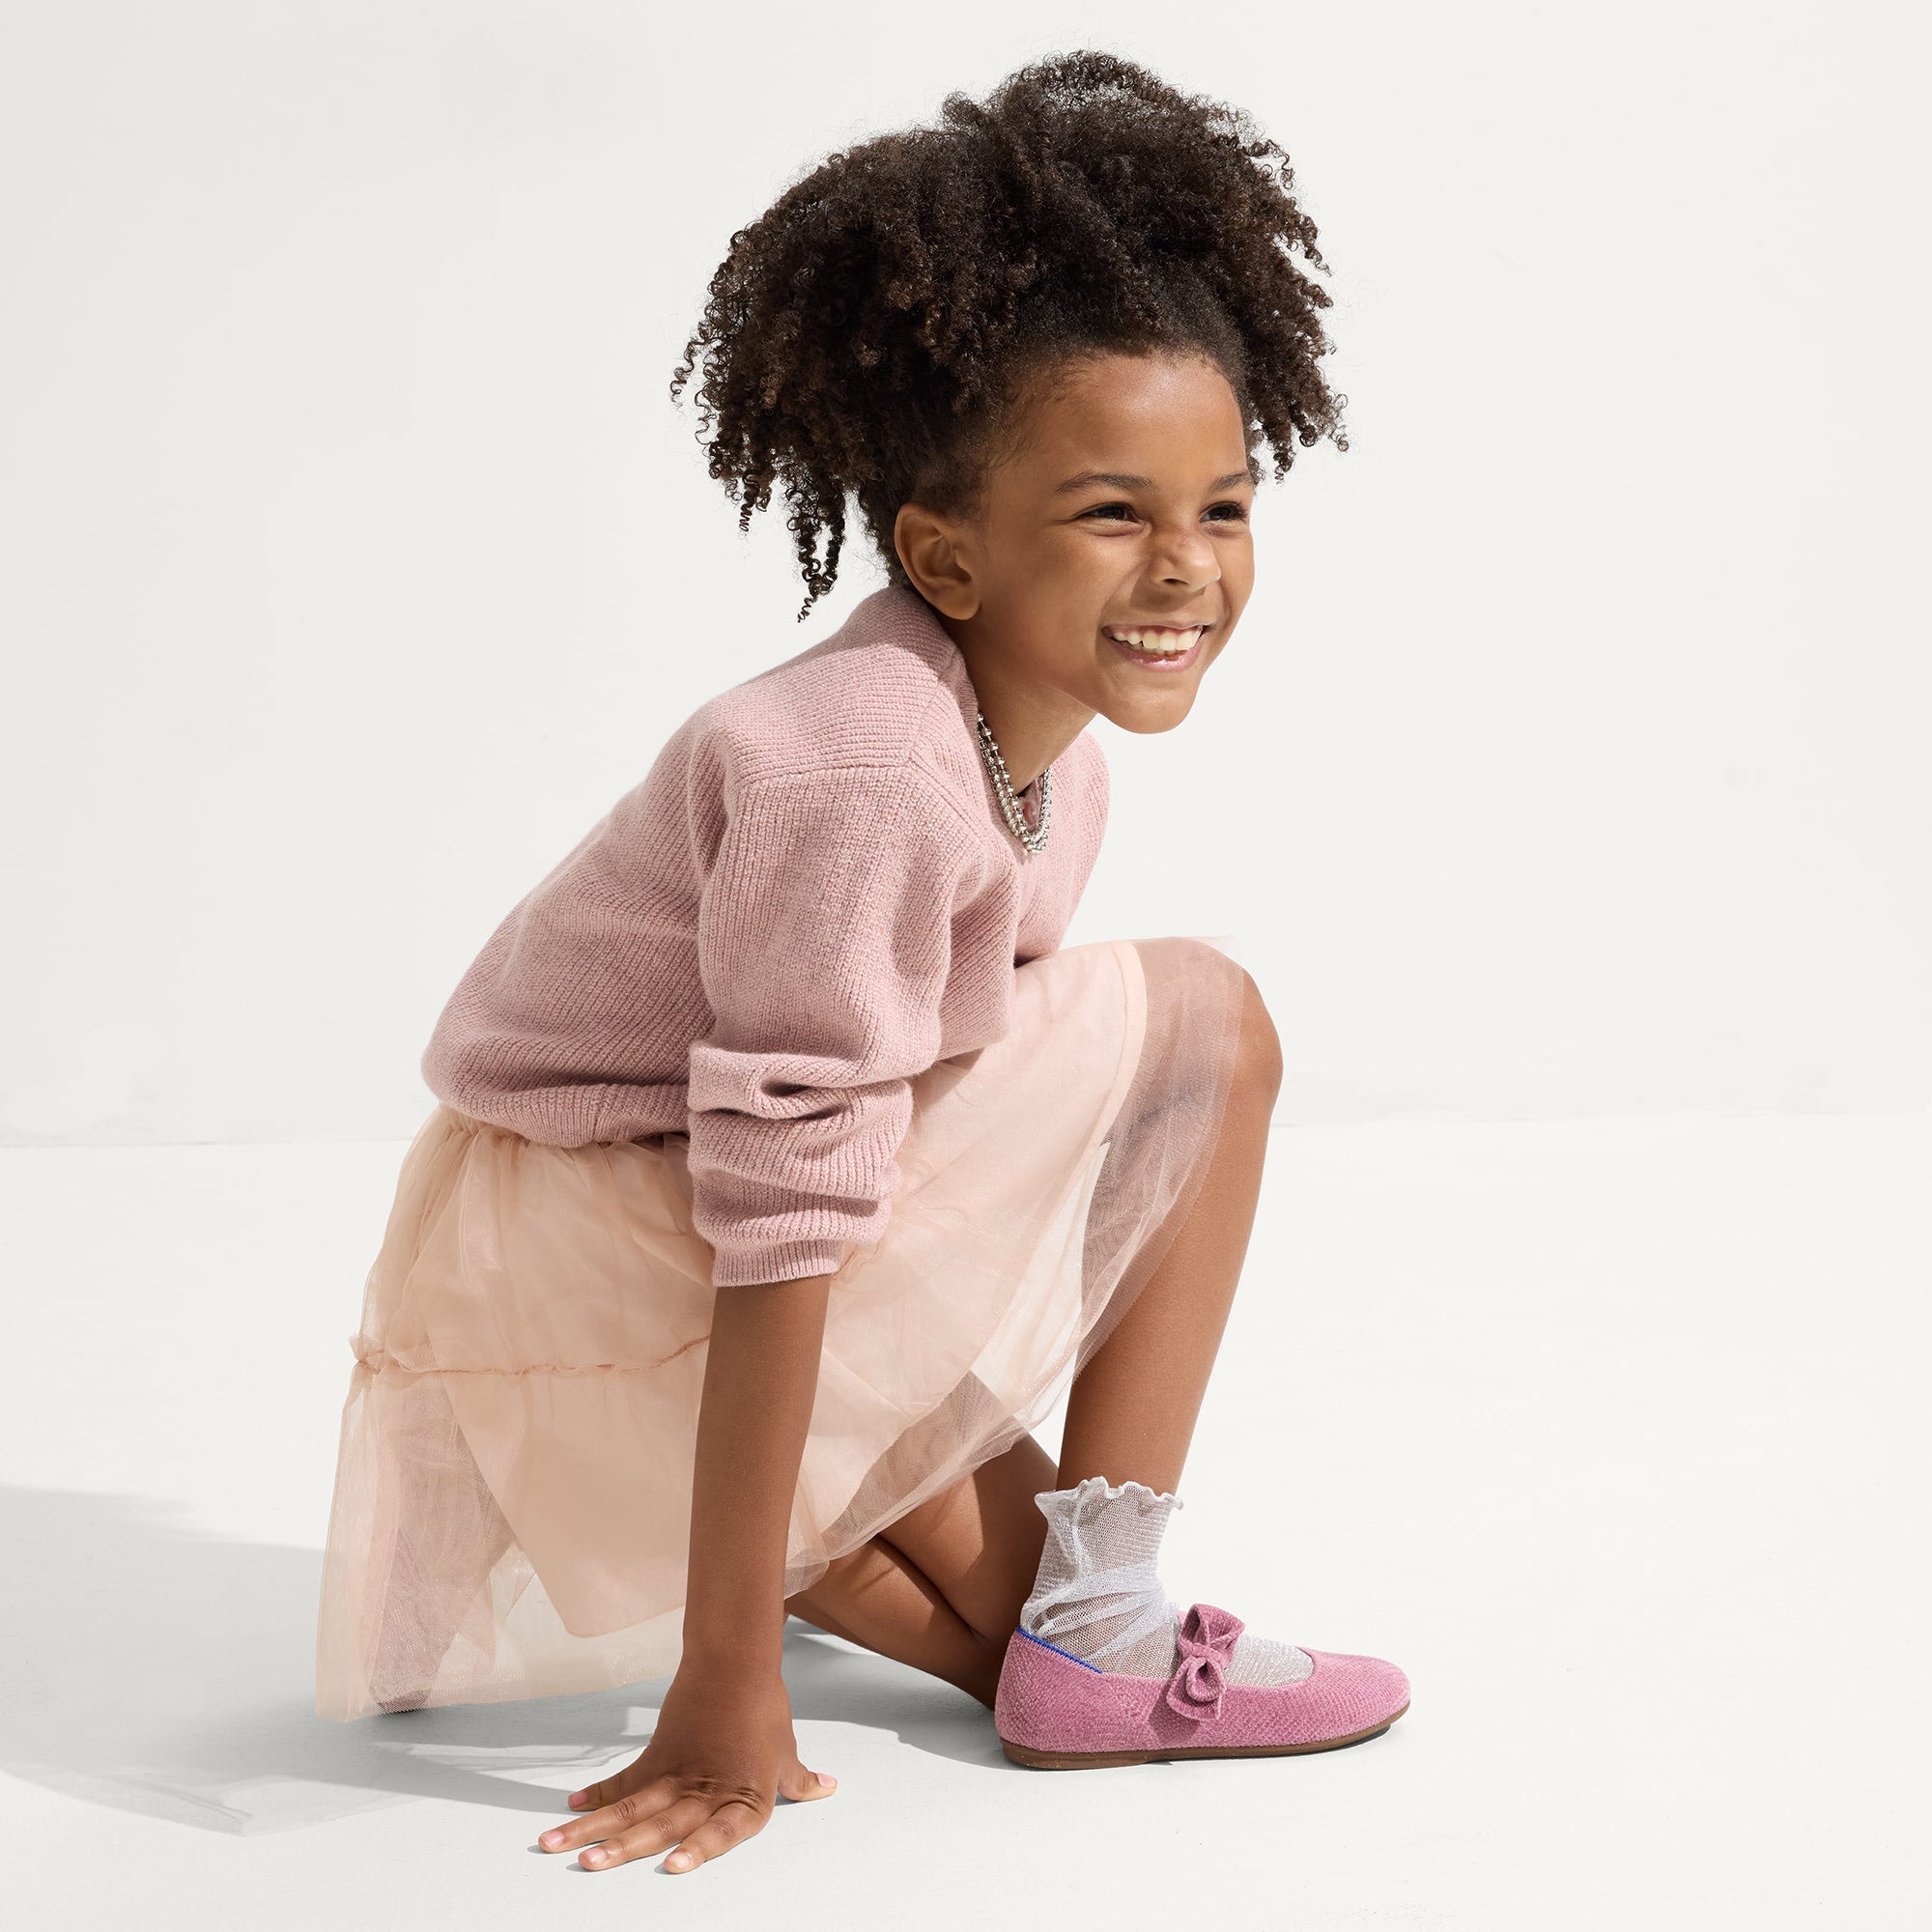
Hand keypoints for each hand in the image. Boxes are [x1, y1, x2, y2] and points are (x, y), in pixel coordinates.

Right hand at [537, 1657, 836, 1874]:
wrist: (736, 1660)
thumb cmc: (765, 1708)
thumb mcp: (784, 1751)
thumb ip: (799, 1780)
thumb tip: (827, 1788)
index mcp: (745, 1799)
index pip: (722, 1832)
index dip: (698, 1850)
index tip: (671, 1868)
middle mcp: (708, 1790)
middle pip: (662, 1824)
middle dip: (621, 1848)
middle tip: (587, 1866)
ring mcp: (679, 1772)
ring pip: (632, 1806)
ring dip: (594, 1827)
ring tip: (556, 1845)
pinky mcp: (659, 1754)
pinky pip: (626, 1780)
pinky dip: (600, 1795)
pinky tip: (573, 1808)